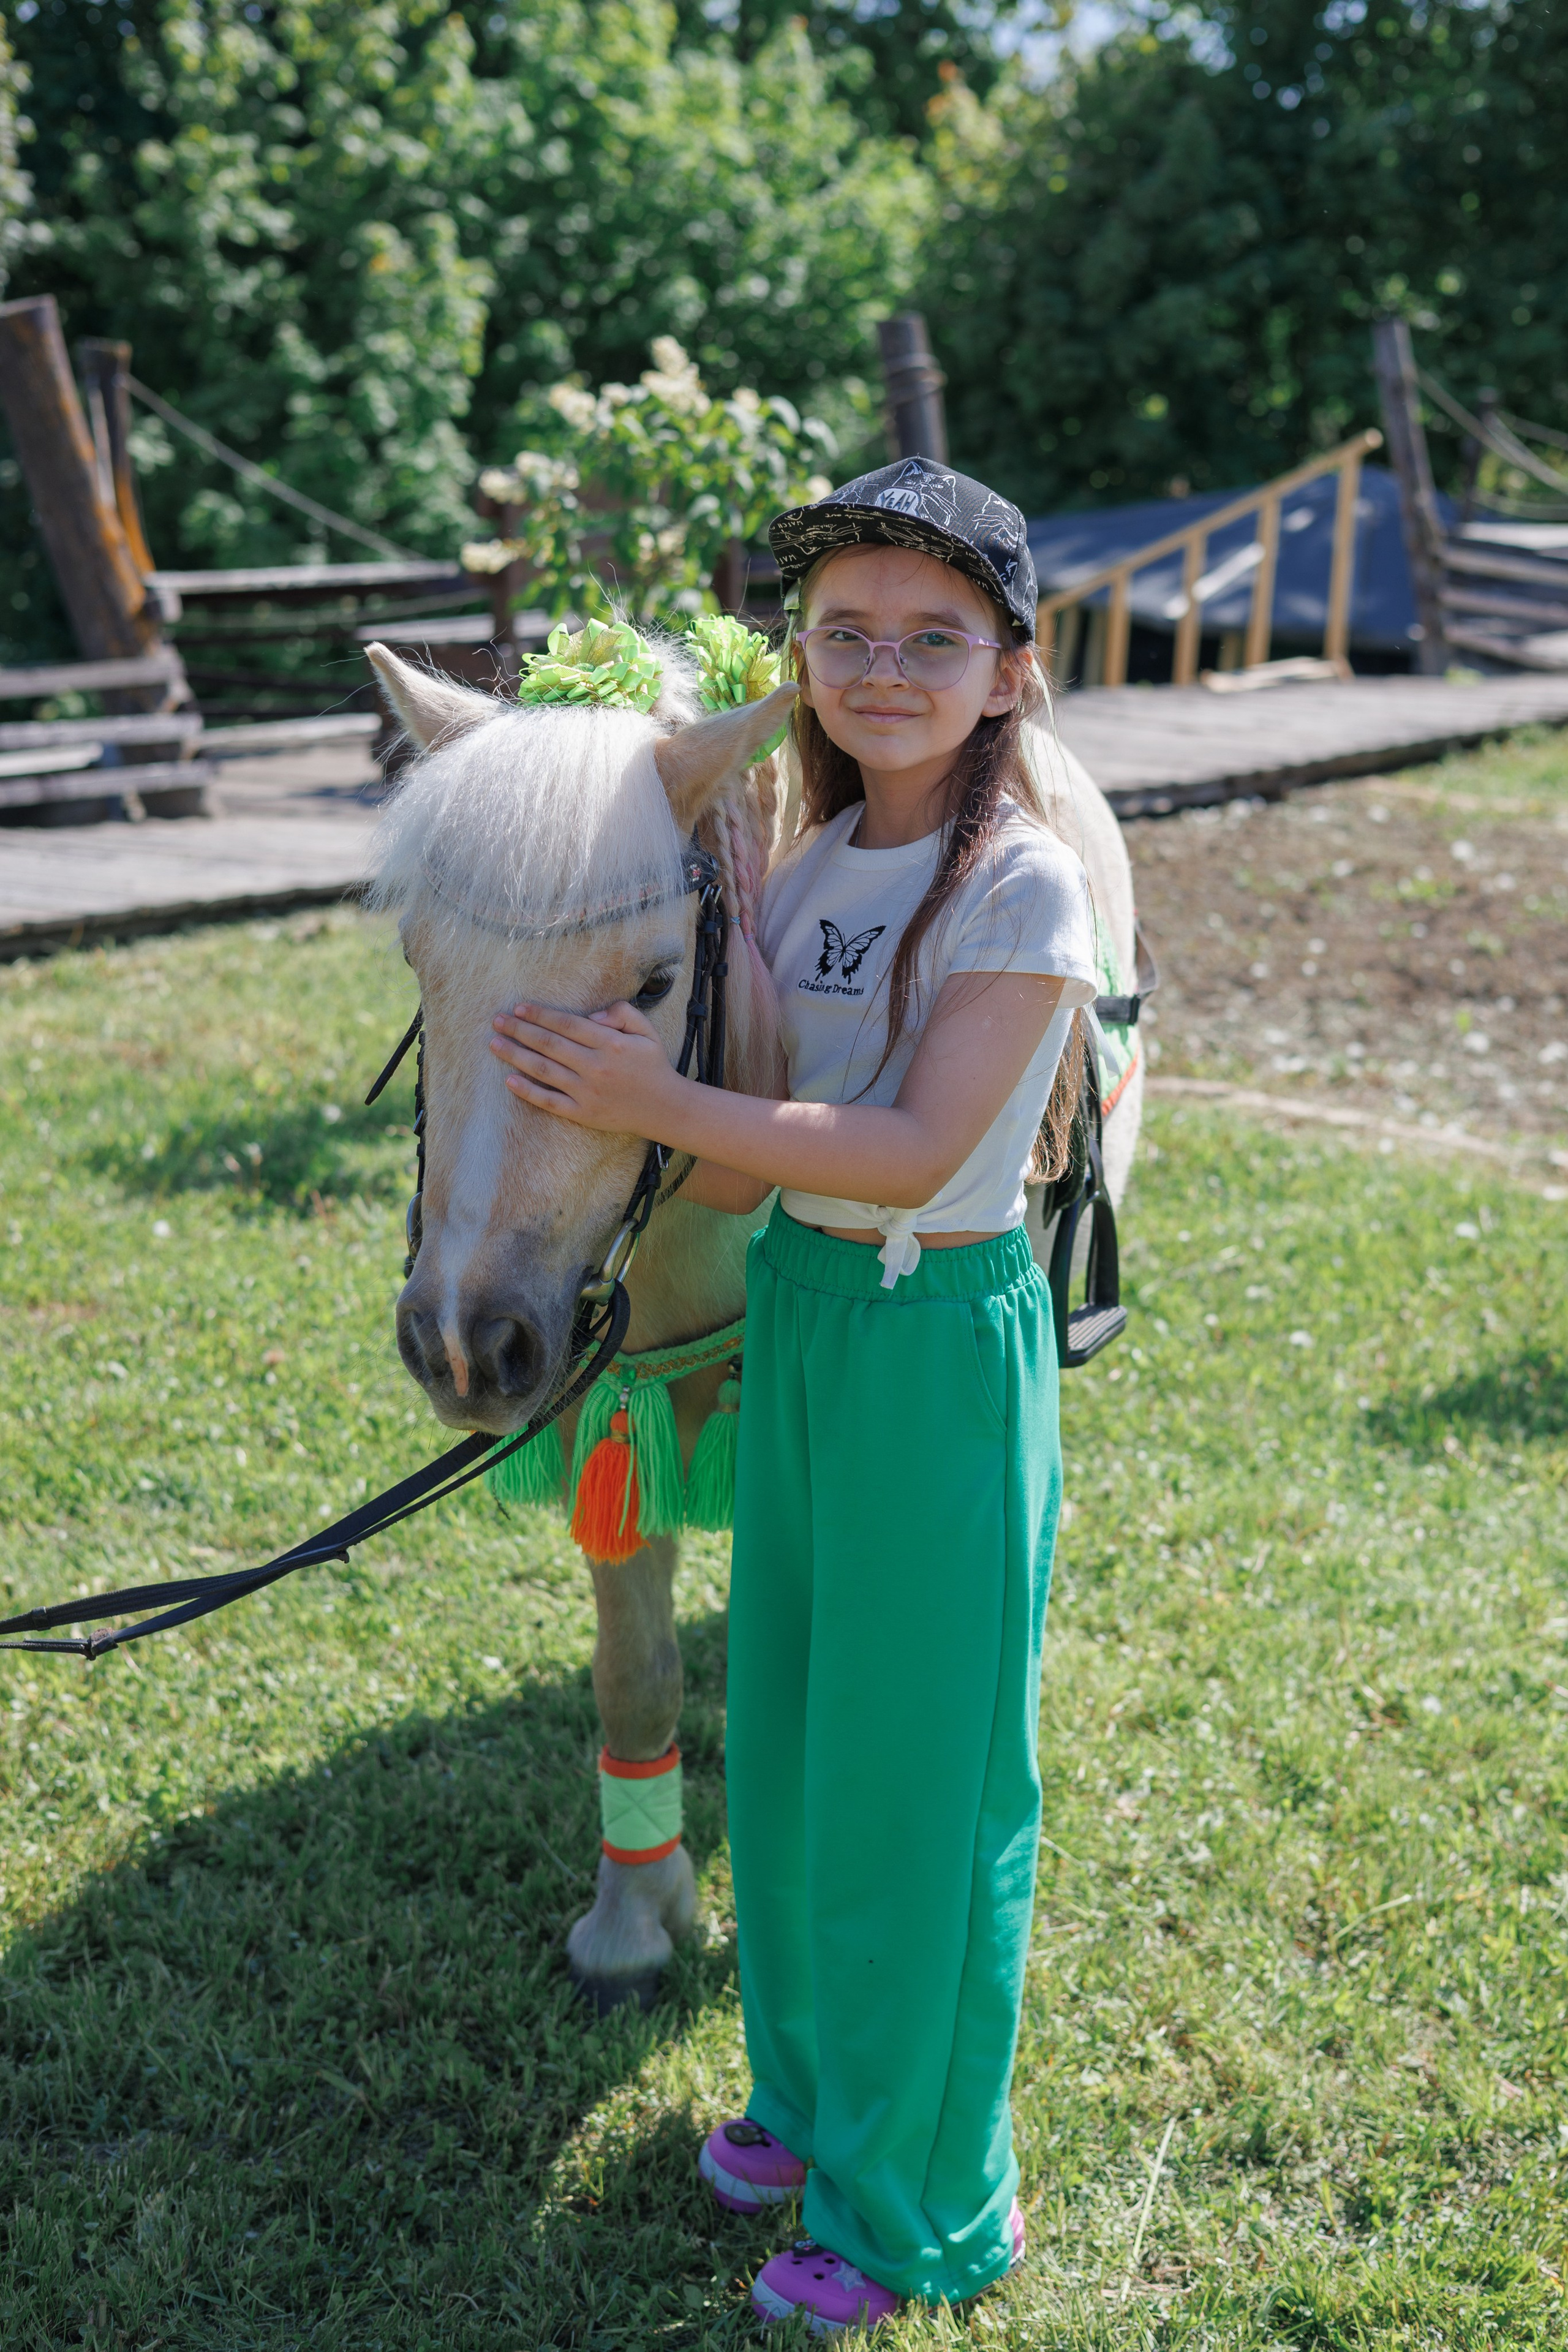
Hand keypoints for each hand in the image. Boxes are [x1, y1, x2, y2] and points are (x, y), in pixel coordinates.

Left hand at [489, 999, 686, 1137]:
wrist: (665, 1108)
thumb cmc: (653, 1066)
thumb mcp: (646, 1031)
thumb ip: (622, 1013)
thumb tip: (592, 1015)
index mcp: (610, 1043)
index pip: (567, 1024)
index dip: (541, 1015)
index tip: (520, 1008)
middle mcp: (596, 1066)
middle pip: (549, 1044)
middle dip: (519, 1030)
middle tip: (497, 1021)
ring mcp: (587, 1092)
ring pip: (544, 1070)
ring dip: (516, 1055)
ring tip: (495, 1044)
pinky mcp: (583, 1113)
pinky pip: (549, 1101)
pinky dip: (528, 1091)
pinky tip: (509, 1080)